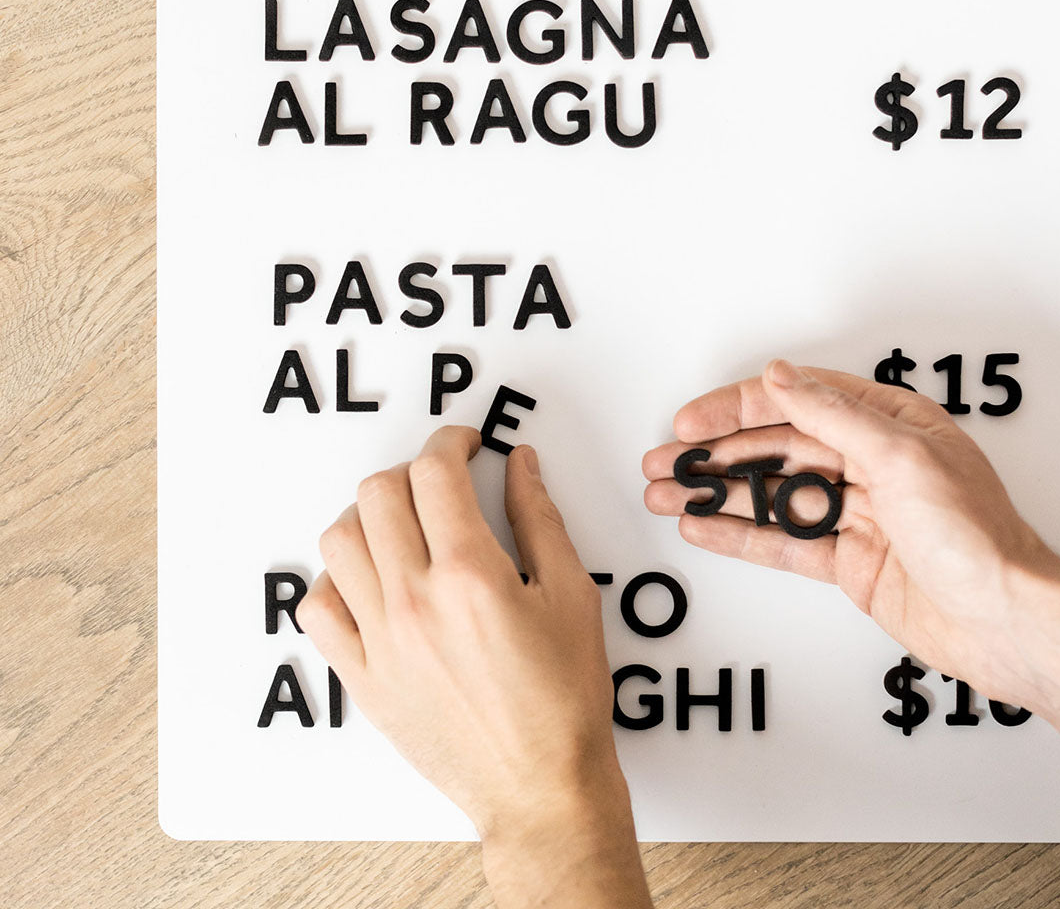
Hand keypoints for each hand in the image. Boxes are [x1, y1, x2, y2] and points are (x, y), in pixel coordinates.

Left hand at [299, 426, 652, 907]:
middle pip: (379, 494)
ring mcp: (380, 641)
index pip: (434, 472)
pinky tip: (371, 581)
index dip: (450, 440)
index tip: (465, 443)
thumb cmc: (564, 699)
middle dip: (412, 471)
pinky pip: (320, 610)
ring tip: (403, 525)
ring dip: (369, 517)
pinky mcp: (363, 677)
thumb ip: (539, 517)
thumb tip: (520, 465)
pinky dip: (337, 580)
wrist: (540, 787)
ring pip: (339, 542)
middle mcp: (414, 601)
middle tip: (441, 482)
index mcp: (469, 574)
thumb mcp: (572, 593)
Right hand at [643, 359, 1059, 707]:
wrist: (1008, 623)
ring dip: (716, 495)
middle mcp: (870, 462)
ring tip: (665, 494)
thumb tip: (782, 376)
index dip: (737, 408)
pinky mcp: (850, 560)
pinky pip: (783, 541)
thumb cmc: (978, 537)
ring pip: (770, 495)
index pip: (797, 401)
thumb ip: (832, 415)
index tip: (692, 421)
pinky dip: (740, 534)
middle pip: (774, 448)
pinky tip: (703, 526)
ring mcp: (858, 512)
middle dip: (714, 454)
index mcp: (889, 422)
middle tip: (663, 460)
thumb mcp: (900, 456)